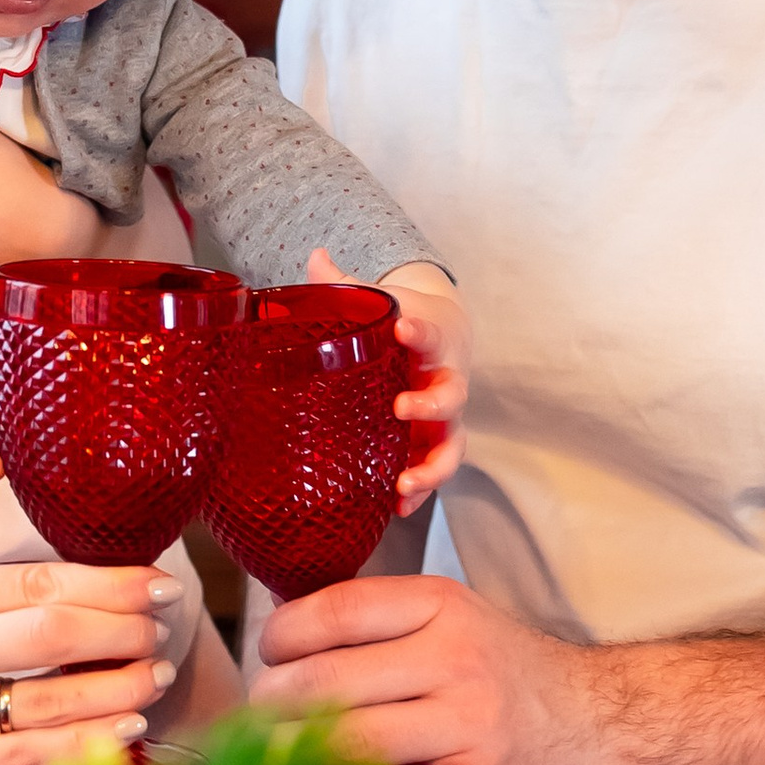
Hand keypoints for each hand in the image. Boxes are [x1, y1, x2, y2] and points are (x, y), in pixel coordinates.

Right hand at [0, 556, 181, 764]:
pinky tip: (126, 726)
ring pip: (49, 700)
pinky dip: (88, 742)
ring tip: (156, 675)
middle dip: (122, 629)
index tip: (157, 583)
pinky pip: (30, 756)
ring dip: (119, 687)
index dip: (109, 583)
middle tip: (161, 628)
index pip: (35, 582)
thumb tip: (99, 590)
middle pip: (48, 634)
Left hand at [249, 569, 589, 764]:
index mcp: (440, 606)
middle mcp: (455, 660)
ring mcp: (468, 728)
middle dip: (273, 701)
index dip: (283, 635)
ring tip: (273, 755)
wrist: (591, 720)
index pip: (337, 610)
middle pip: (330, 680)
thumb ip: (376, 622)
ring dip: (294, 755)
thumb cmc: (498, 665)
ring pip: (352, 742)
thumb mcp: (447, 616)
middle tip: (261, 711)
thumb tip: (280, 636)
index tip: (269, 653)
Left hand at [309, 248, 468, 502]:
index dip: (418, 331)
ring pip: (451, 445)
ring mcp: (443, 418)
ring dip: (431, 468)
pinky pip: (433, 471)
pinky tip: (397, 509)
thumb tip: (314, 256)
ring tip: (404, 483)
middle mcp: (445, 379)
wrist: (443, 334)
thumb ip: (345, 282)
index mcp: (430, 339)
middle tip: (402, 408)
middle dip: (430, 404)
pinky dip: (419, 493)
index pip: (429, 332)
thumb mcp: (379, 295)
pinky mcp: (433, 444)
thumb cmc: (403, 317)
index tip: (402, 327)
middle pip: (451, 395)